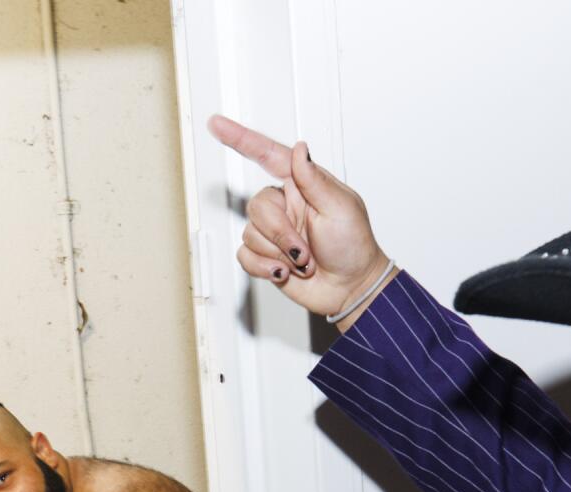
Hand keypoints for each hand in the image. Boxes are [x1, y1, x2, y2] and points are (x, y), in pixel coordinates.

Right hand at [207, 116, 390, 317]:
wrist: (350, 288)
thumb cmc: (354, 246)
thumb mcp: (341, 207)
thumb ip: (315, 179)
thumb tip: (299, 149)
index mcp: (302, 185)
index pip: (267, 155)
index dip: (241, 139)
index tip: (216, 124)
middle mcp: (284, 205)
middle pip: (257, 206)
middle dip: (280, 234)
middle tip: (305, 251)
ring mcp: (274, 231)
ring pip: (251, 233)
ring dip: (279, 254)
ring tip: (303, 263)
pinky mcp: (265, 256)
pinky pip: (245, 256)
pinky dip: (265, 267)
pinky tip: (285, 272)